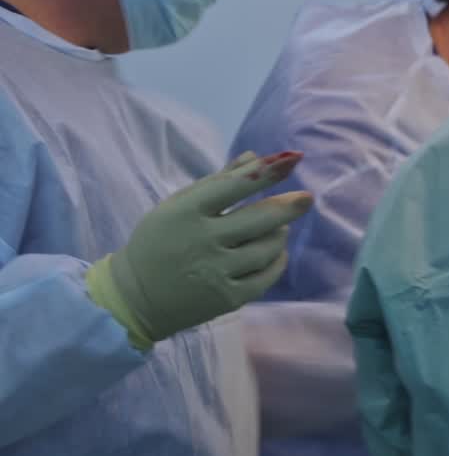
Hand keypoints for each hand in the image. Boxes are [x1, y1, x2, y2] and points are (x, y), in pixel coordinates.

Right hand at [86, 152, 312, 348]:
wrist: (134, 299)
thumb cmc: (160, 242)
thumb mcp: (177, 206)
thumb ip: (218, 181)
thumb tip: (255, 157)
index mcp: (185, 212)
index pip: (234, 186)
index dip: (266, 172)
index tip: (292, 160)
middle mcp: (201, 241)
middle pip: (259, 219)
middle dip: (289, 206)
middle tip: (307, 198)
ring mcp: (215, 272)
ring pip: (267, 247)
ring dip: (279, 233)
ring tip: (278, 227)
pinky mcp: (227, 298)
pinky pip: (267, 276)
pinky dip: (278, 260)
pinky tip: (276, 252)